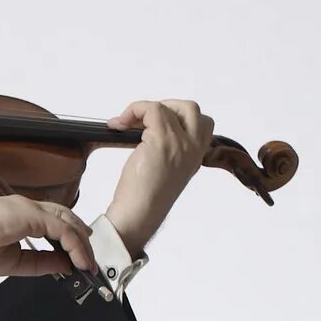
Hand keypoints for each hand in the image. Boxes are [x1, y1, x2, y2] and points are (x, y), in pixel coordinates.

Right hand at [0, 195, 100, 278]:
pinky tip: (80, 261)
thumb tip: (65, 265)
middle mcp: (29, 207)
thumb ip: (39, 261)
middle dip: (81, 241)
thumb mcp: (11, 263)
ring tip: (89, 264)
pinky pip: (64, 230)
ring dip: (82, 244)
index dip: (69, 240)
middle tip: (89, 262)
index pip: (54, 223)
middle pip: (67, 219)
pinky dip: (75, 246)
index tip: (76, 260)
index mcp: (20, 216)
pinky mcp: (33, 215)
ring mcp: (32, 209)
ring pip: (69, 222)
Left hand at [102, 97, 214, 255]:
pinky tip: (119, 124)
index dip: (176, 117)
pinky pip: (152, 109)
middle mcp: (194, 147)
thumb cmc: (145, 199)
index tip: (153, 125)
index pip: (201, 122)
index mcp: (196, 155)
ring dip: (143, 109)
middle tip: (143, 118)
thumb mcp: (166, 172)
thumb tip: (150, 132)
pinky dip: (134, 110)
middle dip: (165, 106)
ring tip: (126, 123)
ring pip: (168, 107)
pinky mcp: (162, 141)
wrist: (139, 214)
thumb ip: (169, 152)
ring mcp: (180, 142)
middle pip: (191, 108)